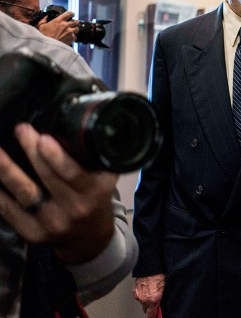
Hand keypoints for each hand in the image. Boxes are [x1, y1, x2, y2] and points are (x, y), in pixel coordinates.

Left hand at [0, 123, 116, 264]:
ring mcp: (51, 223)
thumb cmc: (95, 199)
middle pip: (46, 178)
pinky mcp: (32, 233)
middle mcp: (73, 209)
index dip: (56, 156)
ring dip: (8, 170)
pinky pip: (9, 210)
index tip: (43, 137)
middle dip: (30, 151)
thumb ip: (97, 158)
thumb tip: (79, 129)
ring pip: (24, 193)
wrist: (88, 237)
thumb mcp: (106, 178)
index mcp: (94, 193)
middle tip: (21, 130)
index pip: (73, 173)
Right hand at [37, 10, 78, 44]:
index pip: (69, 13)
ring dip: (75, 30)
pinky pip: (75, 37)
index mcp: (59, 20)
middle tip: (72, 24)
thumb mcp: (41, 25)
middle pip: (76, 21)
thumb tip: (46, 16)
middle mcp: (65, 25)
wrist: (47, 45)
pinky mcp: (71, 38)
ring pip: (77, 29)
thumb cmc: (44, 35)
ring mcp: (69, 32)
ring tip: (71, 31)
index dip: (71, 14)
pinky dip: (73, 37)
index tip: (72, 15)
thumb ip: (44, 19)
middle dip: (75, 22)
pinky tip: (68, 38)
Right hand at [133, 274, 164, 317]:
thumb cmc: (159, 275)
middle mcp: (144, 299)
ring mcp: (138, 295)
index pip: (151, 314)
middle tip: (154, 302)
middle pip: (145, 308)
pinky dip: (142, 293)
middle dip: (150, 306)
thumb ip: (160, 299)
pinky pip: (138, 295)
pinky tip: (146, 288)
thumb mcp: (164, 289)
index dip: (153, 315)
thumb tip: (160, 305)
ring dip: (145, 299)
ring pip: (142, 302)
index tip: (155, 315)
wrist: (151, 267)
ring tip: (151, 291)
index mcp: (153, 299)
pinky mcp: (134, 291)